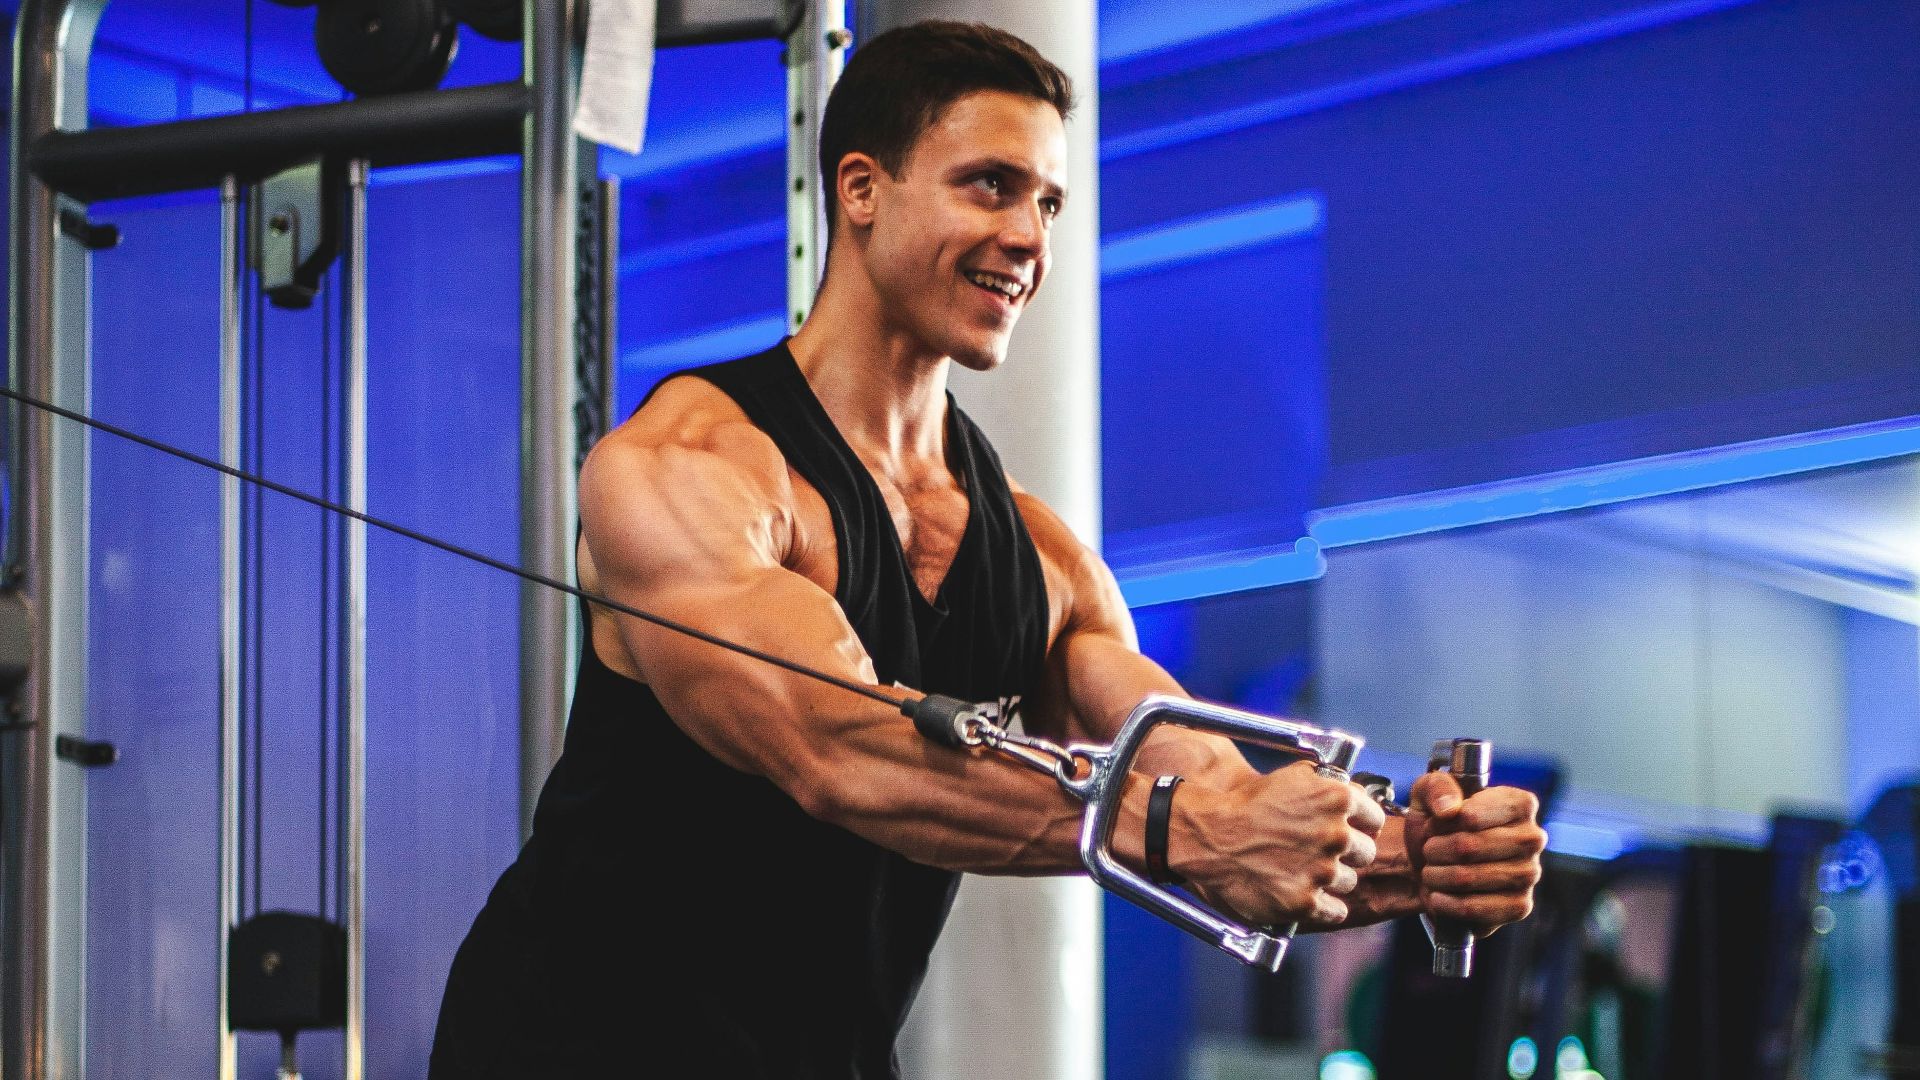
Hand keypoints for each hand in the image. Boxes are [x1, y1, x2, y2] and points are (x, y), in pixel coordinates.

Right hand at [1180, 761, 1386, 927]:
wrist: (1209, 836)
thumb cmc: (1247, 805)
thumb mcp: (1291, 777)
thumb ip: (1328, 785)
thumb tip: (1354, 793)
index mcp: (1338, 799)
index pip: (1374, 819)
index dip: (1360, 825)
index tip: (1347, 830)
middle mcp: (1336, 835)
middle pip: (1365, 853)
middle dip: (1346, 853)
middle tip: (1319, 852)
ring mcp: (1322, 871)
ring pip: (1348, 882)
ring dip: (1330, 879)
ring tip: (1302, 871)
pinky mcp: (1305, 902)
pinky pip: (1335, 911)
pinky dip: (1322, 906)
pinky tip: (1304, 893)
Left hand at [1405, 772, 1546, 933]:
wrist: (1432, 868)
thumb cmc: (1437, 826)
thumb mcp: (1428, 795)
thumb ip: (1438, 787)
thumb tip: (1450, 808)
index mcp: (1519, 804)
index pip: (1472, 815)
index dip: (1443, 823)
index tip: (1435, 824)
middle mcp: (1533, 837)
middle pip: (1469, 847)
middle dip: (1436, 850)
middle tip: (1429, 851)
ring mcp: (1530, 874)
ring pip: (1469, 877)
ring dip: (1437, 876)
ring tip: (1431, 872)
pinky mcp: (1520, 906)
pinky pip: (1476, 909)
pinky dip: (1447, 904)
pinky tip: (1438, 897)